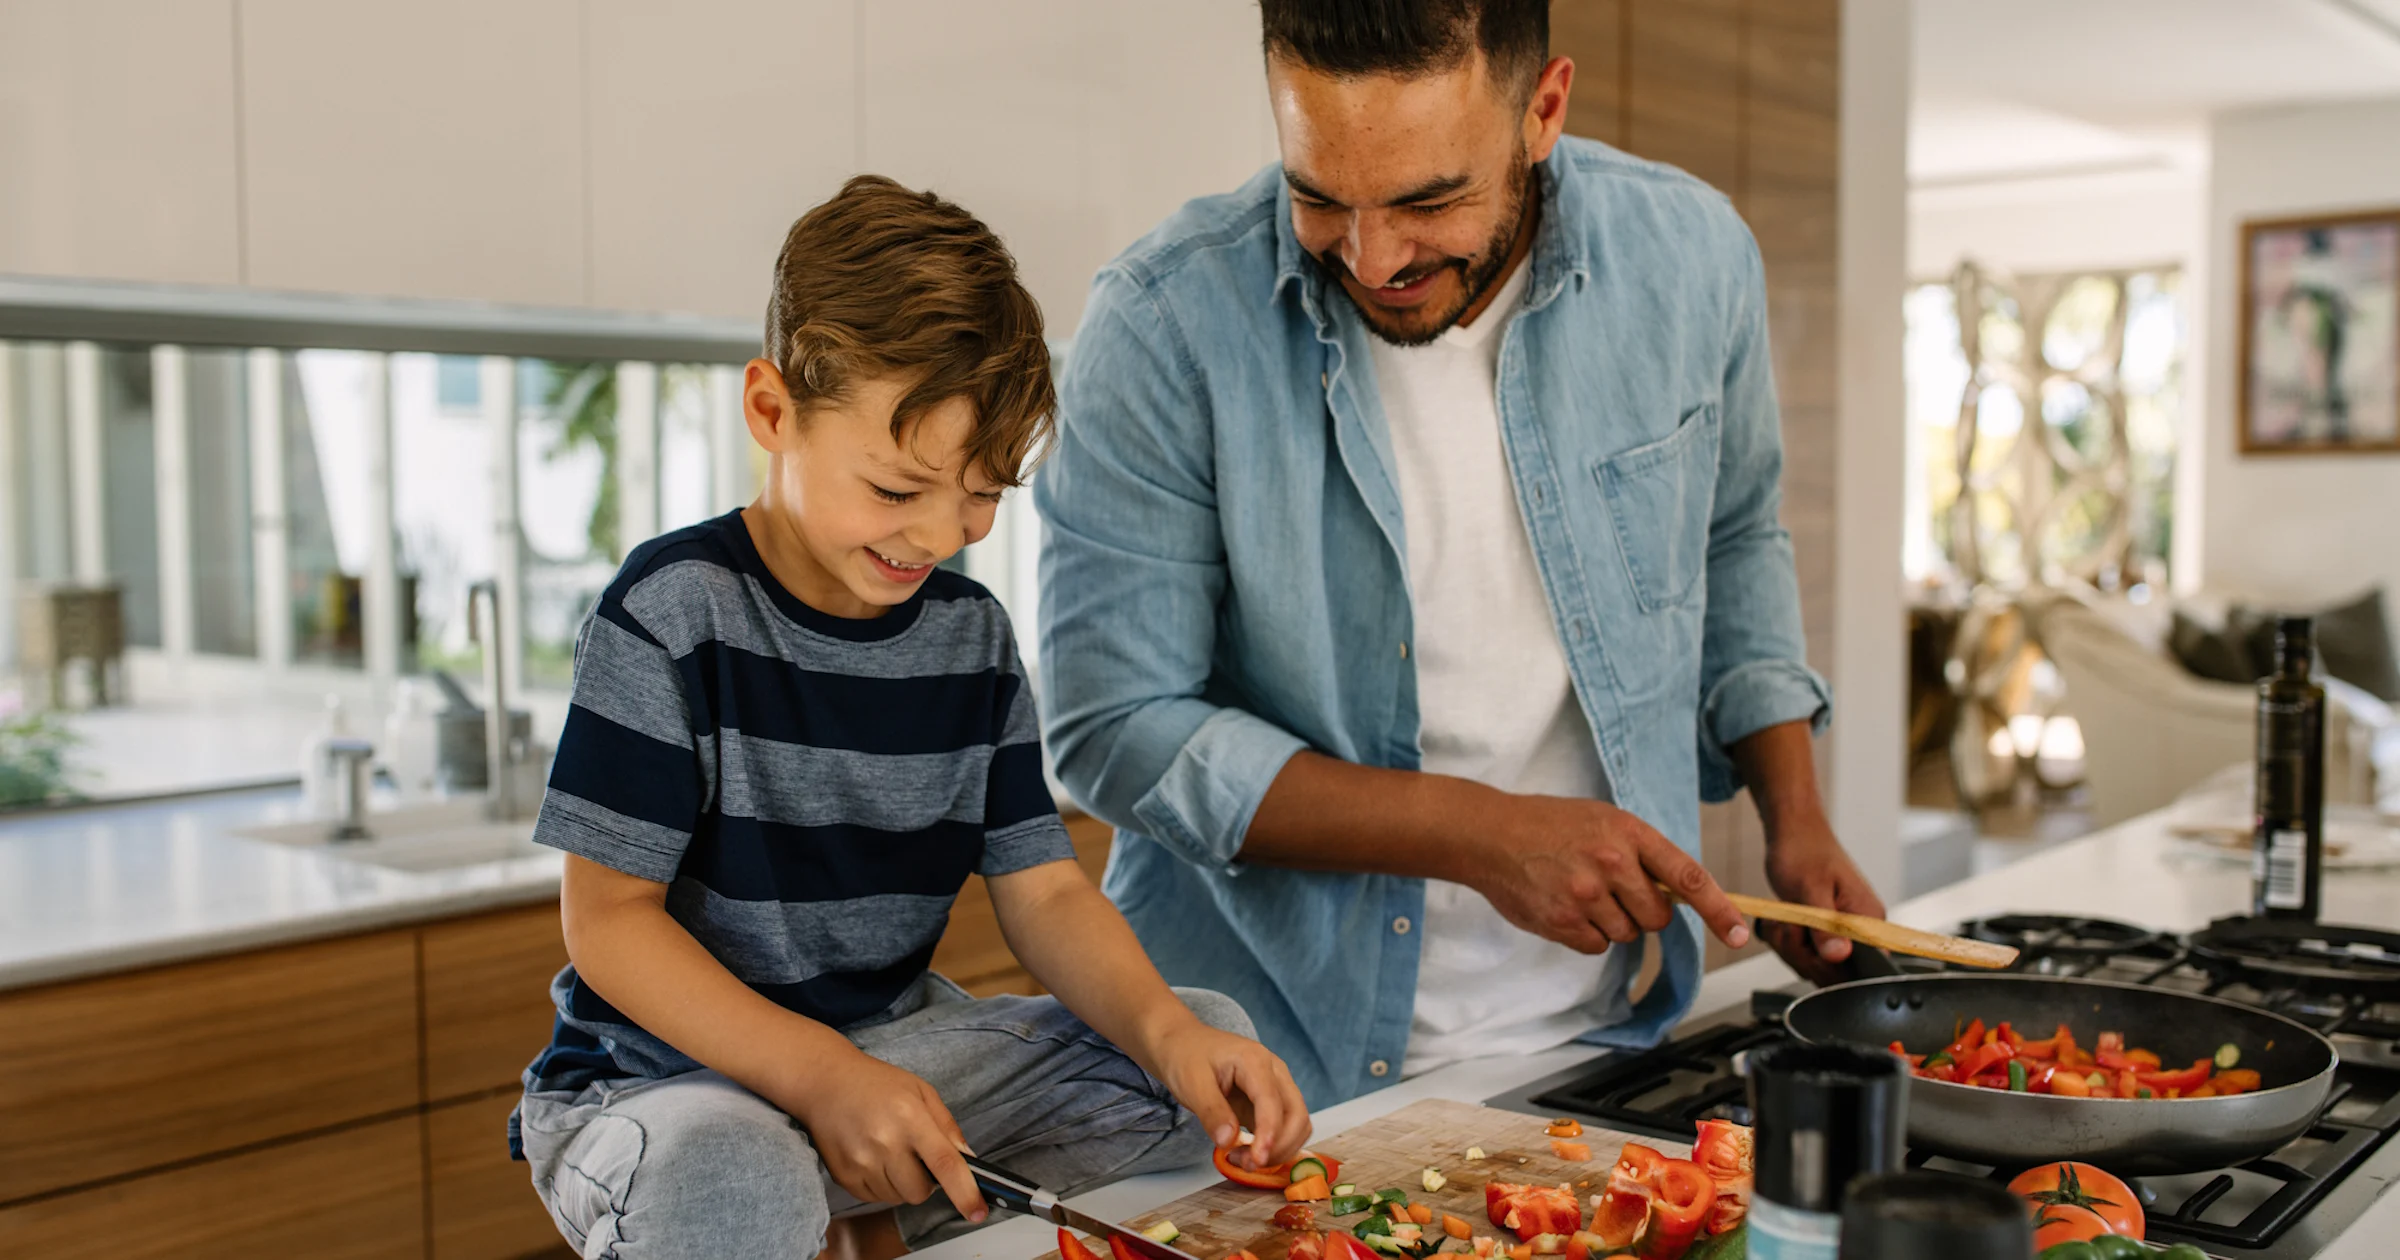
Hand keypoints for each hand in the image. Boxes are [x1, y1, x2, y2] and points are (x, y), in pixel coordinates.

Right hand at [773, 1046, 987, 1222]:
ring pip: (898, 1198)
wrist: (825, 1082)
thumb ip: (947, 1126)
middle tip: (916, 1155)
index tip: (977, 1211)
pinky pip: (875, 1198)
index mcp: (911, 1117)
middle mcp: (885, 1142)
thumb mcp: (921, 1091)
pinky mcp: (843, 1176)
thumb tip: (968, 1159)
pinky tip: (874, 1157)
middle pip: (920, 1191)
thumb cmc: (877, 1084)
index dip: (965, 1191)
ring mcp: (861, 1161)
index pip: (944, 1163)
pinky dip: (882, 1185)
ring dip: (902, 1183)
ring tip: (890, 1151)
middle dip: (926, 1181)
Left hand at [1141, 1018, 1312, 1169]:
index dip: (1269, 1135)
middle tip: (1246, 1164)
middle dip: (1279, 1146)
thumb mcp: (1191, 1083)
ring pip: (1297, 1124)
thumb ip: (1211, 1112)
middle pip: (1296, 1115)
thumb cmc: (1186, 1057)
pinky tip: (1247, 1154)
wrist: (1183, 1044)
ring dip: (1279, 1149)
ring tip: (1243, 1160)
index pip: (1272, 1102)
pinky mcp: (1270, 1102)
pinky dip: (1274, 1146)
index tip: (1256, 1161)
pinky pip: (1285, 1128)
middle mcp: (1274, 1072)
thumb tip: (1229, 1141)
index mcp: (1255, 1060)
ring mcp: (1275, 1086)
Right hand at [1474, 795, 1752, 953]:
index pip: (1688, 877)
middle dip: (1643, 912)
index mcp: (1629, 833)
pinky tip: (1564, 907)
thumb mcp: (1603, 820)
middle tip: (1613, 890)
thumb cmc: (1549, 824)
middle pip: (1658, 917)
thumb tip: (1678, 894)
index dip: (1719, 910)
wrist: (1490, 834)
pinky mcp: (1562, 922)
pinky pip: (1596, 946)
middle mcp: (1611, 863)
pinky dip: (1585, 934)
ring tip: (1579, 892)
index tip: (1740, 935)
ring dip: (1611, 922)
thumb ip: (1641, 853)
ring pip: (1626, 934)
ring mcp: (1586, 895)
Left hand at [1760, 810, 1885, 984]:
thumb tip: (1839, 956)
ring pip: (1815, 966)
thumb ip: (1825, 926)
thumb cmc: (1804, 851)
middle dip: (1801, 953)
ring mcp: (1843, 934)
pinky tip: (1783, 922)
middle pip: (1834, 973)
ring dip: (1790, 946)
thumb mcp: (1810, 890)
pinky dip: (1787, 943)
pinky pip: (1806, 956)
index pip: (1865, 968)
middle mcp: (1862, 931)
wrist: (1793, 833)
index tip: (1808, 944)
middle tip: (1789, 924)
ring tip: (1784, 918)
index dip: (1831, 967)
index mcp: (1869, 920)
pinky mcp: (1826, 934)